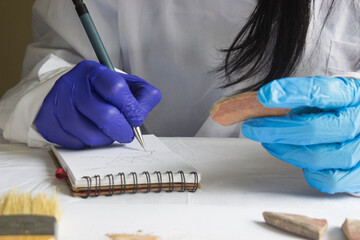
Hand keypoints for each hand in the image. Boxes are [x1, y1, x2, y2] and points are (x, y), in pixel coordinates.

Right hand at [35, 60, 160, 148]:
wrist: (67, 93)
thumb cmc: (101, 91)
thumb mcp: (125, 84)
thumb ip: (142, 95)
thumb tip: (141, 114)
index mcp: (94, 71)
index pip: (117, 89)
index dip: (131, 108)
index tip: (136, 119)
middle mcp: (72, 85)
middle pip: (105, 116)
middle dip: (122, 130)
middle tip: (127, 134)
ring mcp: (57, 105)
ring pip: (91, 135)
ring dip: (107, 139)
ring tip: (110, 133)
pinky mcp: (48, 123)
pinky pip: (76, 143)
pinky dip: (89, 143)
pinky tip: (92, 133)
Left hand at [242, 76, 359, 193]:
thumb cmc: (339, 109)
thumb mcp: (327, 95)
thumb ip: (303, 100)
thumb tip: (266, 109)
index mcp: (352, 93)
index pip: (321, 91)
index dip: (291, 93)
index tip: (265, 95)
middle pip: (312, 129)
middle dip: (275, 129)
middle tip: (251, 127)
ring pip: (316, 157)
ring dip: (285, 151)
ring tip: (270, 143)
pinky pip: (328, 179)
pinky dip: (309, 171)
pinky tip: (299, 158)